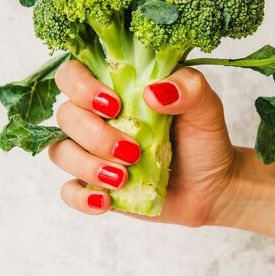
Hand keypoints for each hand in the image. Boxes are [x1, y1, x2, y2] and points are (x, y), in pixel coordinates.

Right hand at [48, 60, 238, 225]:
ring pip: (61, 152)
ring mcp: (92, 151)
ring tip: (123, 178)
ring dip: (87, 166)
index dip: (81, 87)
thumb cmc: (203, 137)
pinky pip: (68, 191)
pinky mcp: (94, 185)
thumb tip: (152, 93)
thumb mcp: (206, 106)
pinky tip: (105, 201)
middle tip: (131, 150)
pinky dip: (81, 197)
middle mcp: (96, 115)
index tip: (114, 104)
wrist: (213, 186)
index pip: (73, 74)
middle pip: (66, 115)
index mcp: (115, 86)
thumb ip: (188, 88)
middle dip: (93, 134)